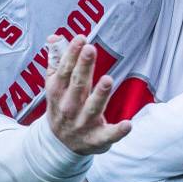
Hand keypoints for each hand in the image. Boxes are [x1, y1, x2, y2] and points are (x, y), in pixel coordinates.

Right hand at [46, 35, 131, 154]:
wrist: (59, 144)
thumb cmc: (61, 107)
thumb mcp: (54, 85)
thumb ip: (56, 61)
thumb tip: (55, 37)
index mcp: (58, 92)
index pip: (65, 70)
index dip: (72, 54)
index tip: (81, 39)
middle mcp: (69, 107)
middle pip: (78, 84)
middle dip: (84, 67)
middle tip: (90, 49)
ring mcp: (83, 124)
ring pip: (93, 108)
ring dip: (100, 94)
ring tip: (107, 79)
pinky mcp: (97, 138)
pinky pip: (109, 135)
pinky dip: (118, 131)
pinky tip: (128, 124)